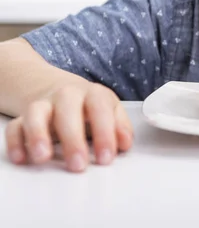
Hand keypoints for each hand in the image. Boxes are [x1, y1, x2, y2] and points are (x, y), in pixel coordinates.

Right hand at [4, 83, 132, 171]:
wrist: (61, 89)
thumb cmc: (91, 106)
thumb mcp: (111, 110)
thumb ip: (120, 126)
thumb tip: (125, 144)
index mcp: (93, 94)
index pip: (100, 109)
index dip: (104, 133)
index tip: (106, 157)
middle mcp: (67, 95)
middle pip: (67, 111)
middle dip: (73, 139)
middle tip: (78, 165)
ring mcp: (43, 104)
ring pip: (36, 113)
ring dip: (38, 135)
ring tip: (43, 158)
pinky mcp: (23, 117)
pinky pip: (15, 127)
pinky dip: (16, 142)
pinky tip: (22, 158)